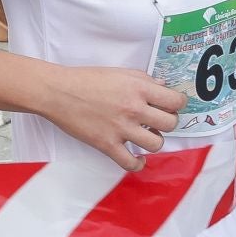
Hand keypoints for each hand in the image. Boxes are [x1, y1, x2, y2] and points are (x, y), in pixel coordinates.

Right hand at [41, 65, 188, 172]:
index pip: (175, 101)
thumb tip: (163, 88)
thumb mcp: (120, 72)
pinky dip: (138, 164)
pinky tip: (138, 159)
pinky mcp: (107, 145)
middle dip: (168, 122)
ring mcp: (121, 129)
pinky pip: (131, 163)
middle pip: (170, 123)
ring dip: (155, 141)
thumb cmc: (86, 79)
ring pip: (156, 144)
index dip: (177, 104)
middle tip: (158, 121)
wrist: (58, 92)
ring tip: (146, 136)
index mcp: (139, 88)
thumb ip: (144, 80)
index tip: (172, 106)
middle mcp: (134, 109)